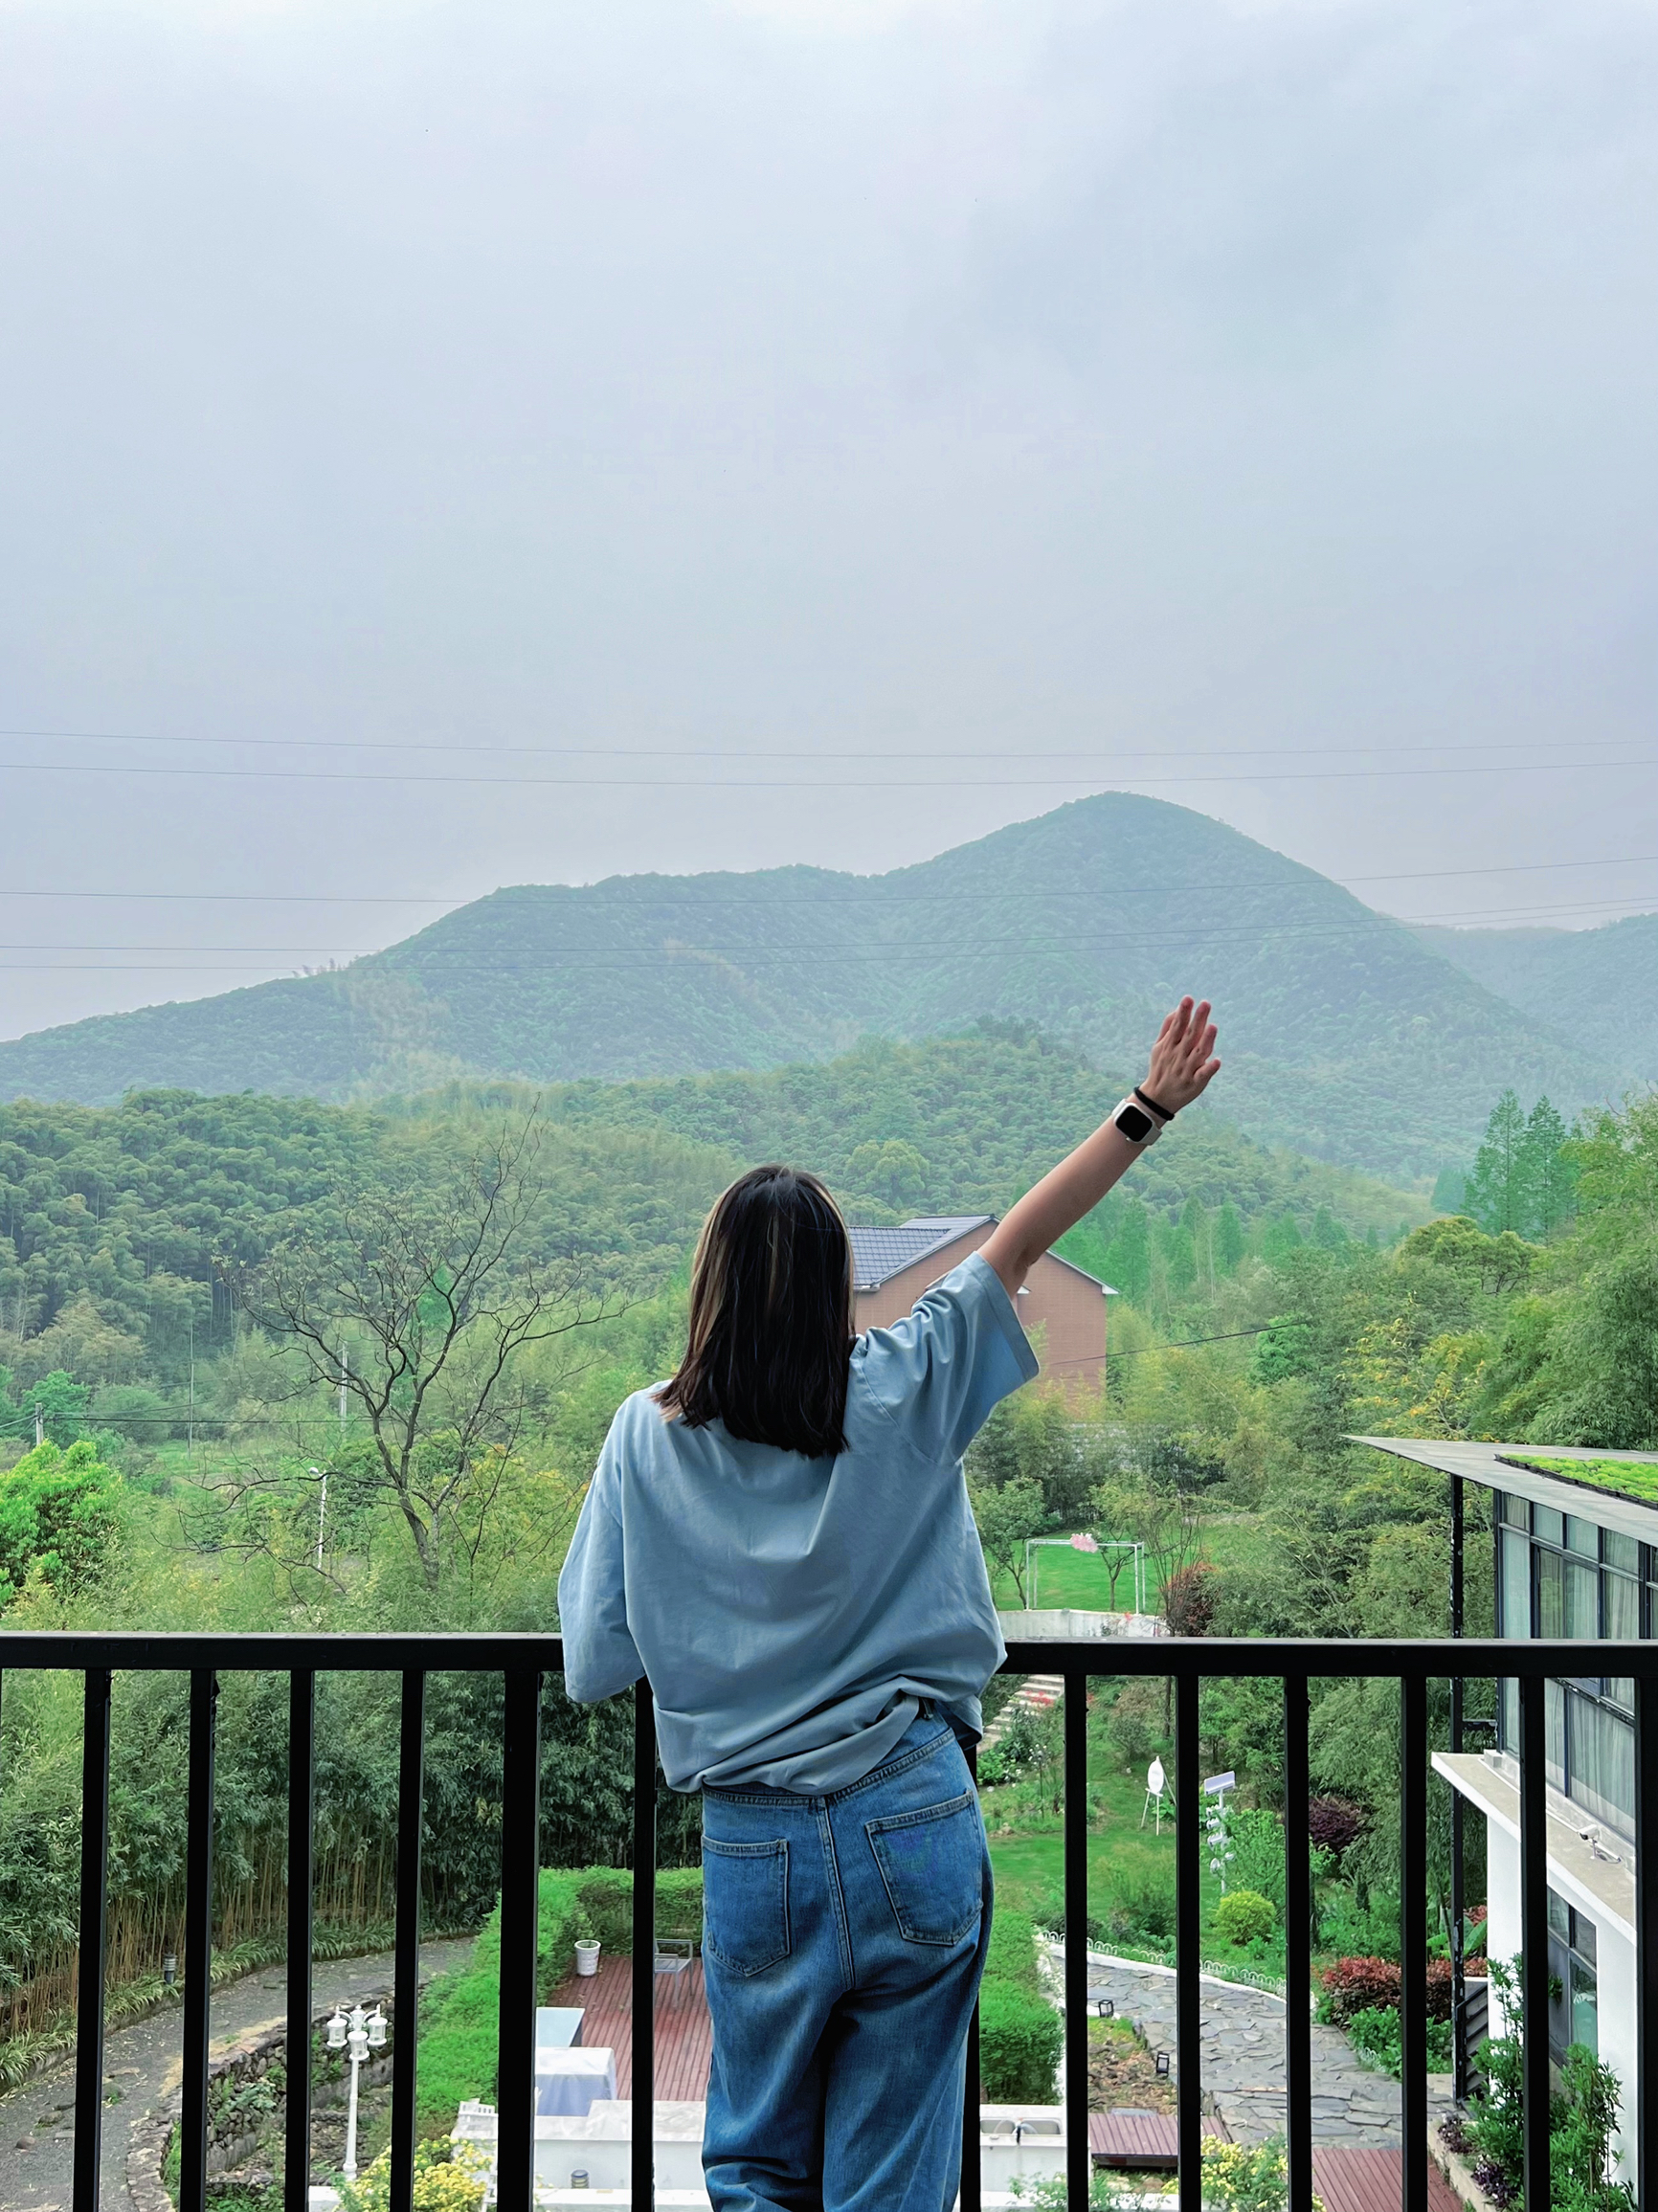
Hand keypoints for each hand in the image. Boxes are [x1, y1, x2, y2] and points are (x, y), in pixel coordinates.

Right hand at [1141, 998, 1219, 1114]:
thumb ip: (1167, 1029)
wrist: (1157, 1098)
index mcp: (1170, 1046)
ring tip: (1213, 1027)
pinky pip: (1203, 1075)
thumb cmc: (1161, 1068)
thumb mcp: (1158, 1048)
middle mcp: (1179, 1056)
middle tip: (1206, 1004)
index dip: (1183, 1012)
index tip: (1188, 998)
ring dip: (1206, 1040)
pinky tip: (1217, 1061)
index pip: (1177, 1026)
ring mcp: (1187, 1070)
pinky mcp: (1194, 1083)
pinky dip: (1209, 1069)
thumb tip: (1177, 1010)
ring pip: (1198, 1054)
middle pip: (1190, 1036)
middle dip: (1197, 1020)